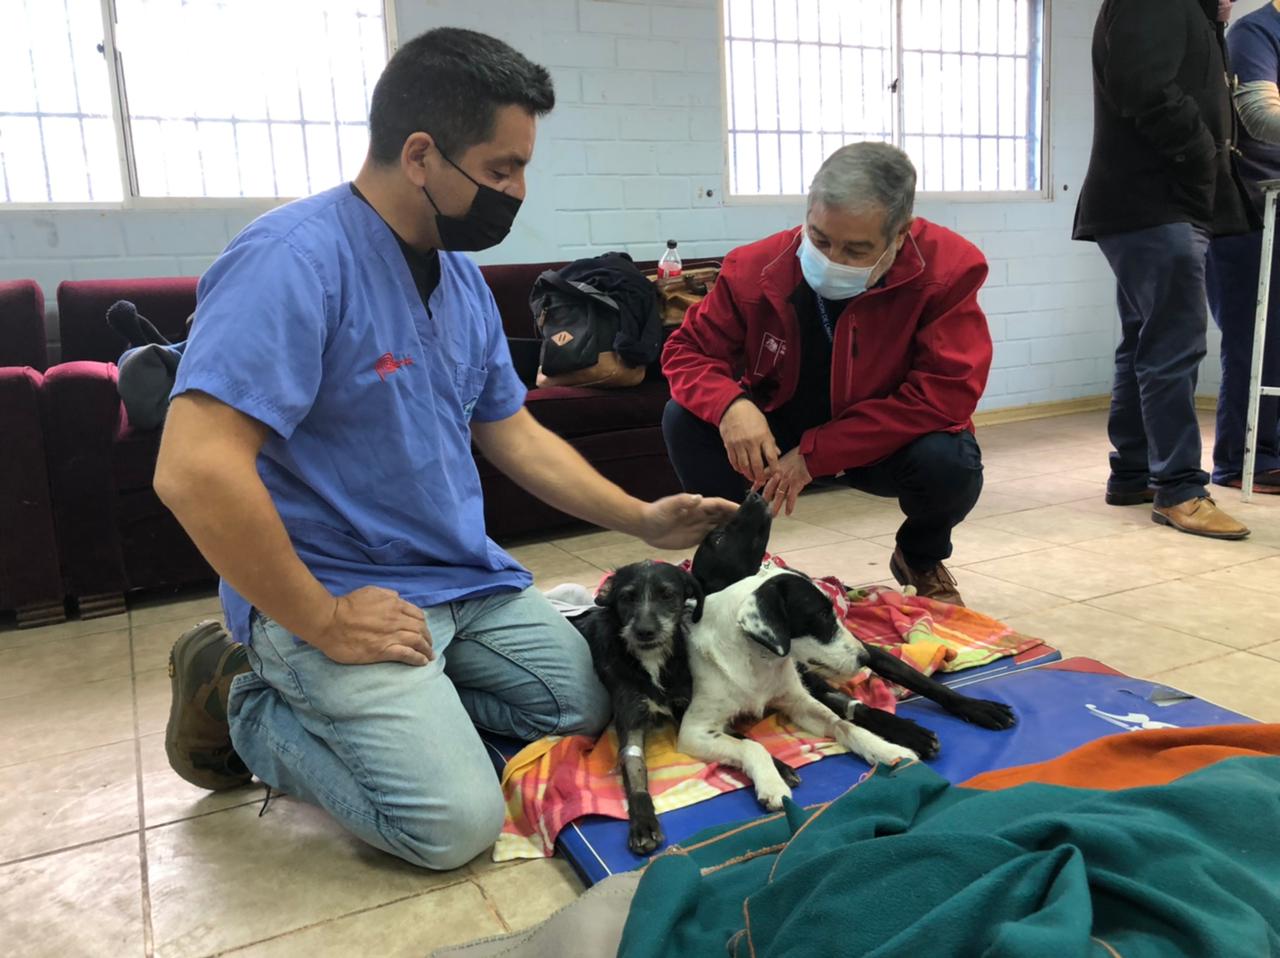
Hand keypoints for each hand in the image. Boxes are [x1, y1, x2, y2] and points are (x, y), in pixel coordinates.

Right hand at [306, 586, 433, 665]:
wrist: (329, 621)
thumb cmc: (346, 605)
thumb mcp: (370, 591)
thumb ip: (387, 594)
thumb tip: (398, 598)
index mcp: (394, 604)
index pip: (417, 614)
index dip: (423, 623)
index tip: (424, 629)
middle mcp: (396, 619)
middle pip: (421, 629)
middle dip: (428, 637)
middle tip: (429, 645)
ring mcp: (391, 635)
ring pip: (417, 641)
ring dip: (427, 649)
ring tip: (430, 656)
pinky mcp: (383, 650)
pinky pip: (407, 654)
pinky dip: (418, 658)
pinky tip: (422, 662)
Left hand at [635, 493, 738, 549]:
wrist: (644, 526)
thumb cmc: (656, 513)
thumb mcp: (669, 505)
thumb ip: (683, 501)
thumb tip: (699, 498)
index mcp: (698, 506)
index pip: (720, 505)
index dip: (733, 507)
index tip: (748, 510)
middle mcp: (701, 515)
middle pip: (723, 515)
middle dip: (737, 518)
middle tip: (754, 525)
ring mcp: (698, 527)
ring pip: (720, 527)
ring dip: (732, 529)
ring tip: (747, 536)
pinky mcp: (694, 538)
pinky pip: (711, 538)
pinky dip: (722, 540)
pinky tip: (730, 546)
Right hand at [719, 398, 779, 485]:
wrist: (732, 408)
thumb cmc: (751, 416)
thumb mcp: (764, 426)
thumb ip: (770, 441)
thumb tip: (777, 453)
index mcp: (762, 436)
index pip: (771, 456)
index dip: (774, 468)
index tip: (777, 475)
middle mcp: (751, 442)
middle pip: (756, 464)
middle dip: (760, 476)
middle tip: (761, 482)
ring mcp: (739, 444)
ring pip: (744, 465)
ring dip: (748, 474)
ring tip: (751, 478)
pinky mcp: (729, 445)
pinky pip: (733, 461)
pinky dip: (737, 468)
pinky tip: (741, 470)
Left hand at [759, 448, 811, 515]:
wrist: (808, 456)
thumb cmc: (797, 457)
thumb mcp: (783, 459)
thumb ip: (775, 467)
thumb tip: (771, 475)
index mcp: (775, 468)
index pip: (762, 477)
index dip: (756, 484)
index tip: (752, 491)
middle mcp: (779, 475)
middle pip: (769, 489)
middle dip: (764, 499)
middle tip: (760, 508)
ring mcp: (787, 480)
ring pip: (779, 495)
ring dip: (775, 506)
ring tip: (772, 514)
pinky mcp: (796, 484)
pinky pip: (791, 497)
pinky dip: (790, 506)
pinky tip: (788, 512)